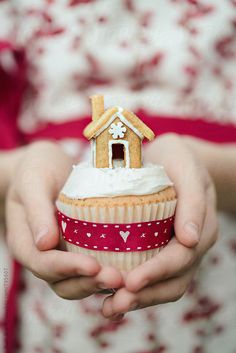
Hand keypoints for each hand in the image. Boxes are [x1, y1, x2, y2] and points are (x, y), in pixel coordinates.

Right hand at [6, 141, 122, 298]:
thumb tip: (44, 243)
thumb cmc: (37, 169)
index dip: (67, 268)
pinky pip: (91, 269)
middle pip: (62, 282)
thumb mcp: (33, 182)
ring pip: (78, 281)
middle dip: (88, 283)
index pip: (43, 263)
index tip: (93, 266)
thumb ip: (36, 210)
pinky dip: (106, 273)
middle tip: (116, 278)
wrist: (48, 166)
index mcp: (25, 241)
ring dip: (99, 284)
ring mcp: (63, 254)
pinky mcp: (81, 249)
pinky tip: (128, 271)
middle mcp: (43, 255)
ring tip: (124, 279)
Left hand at [102, 133, 217, 318]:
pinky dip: (136, 289)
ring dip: (139, 299)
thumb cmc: (178, 159)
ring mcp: (178, 250)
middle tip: (114, 303)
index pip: (181, 257)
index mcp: (201, 226)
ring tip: (109, 308)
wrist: (174, 159)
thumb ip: (193, 200)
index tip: (131, 281)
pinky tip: (112, 294)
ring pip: (164, 285)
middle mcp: (192, 244)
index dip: (157, 272)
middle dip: (145, 294)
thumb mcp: (186, 167)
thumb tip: (190, 239)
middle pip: (173, 280)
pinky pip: (154, 276)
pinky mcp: (162, 250)